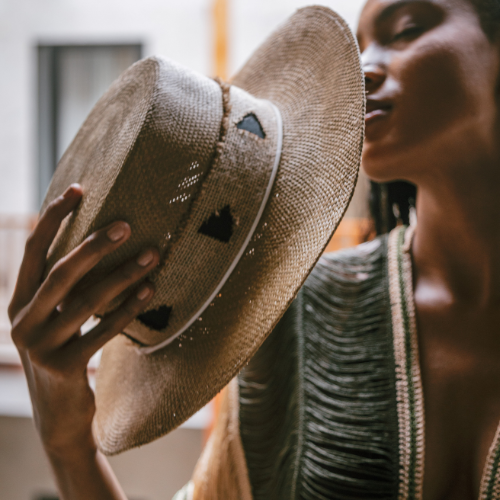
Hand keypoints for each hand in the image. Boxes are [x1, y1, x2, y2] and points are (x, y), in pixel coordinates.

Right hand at [8, 184, 158, 457]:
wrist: (57, 417)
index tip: (79, 190)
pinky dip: (128, 310)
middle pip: (61, 272)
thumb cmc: (63, 354)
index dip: (54, 218)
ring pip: (87, 301)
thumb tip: (98, 243)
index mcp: (19, 302)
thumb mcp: (55, 319)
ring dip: (124, 275)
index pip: (33, 250)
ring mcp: (40, 346)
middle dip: (95, 245)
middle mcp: (23, 321)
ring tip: (154, 255)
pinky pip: (102, 332)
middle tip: (127, 225)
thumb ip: (64, 289)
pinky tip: (150, 292)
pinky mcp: (64, 368)